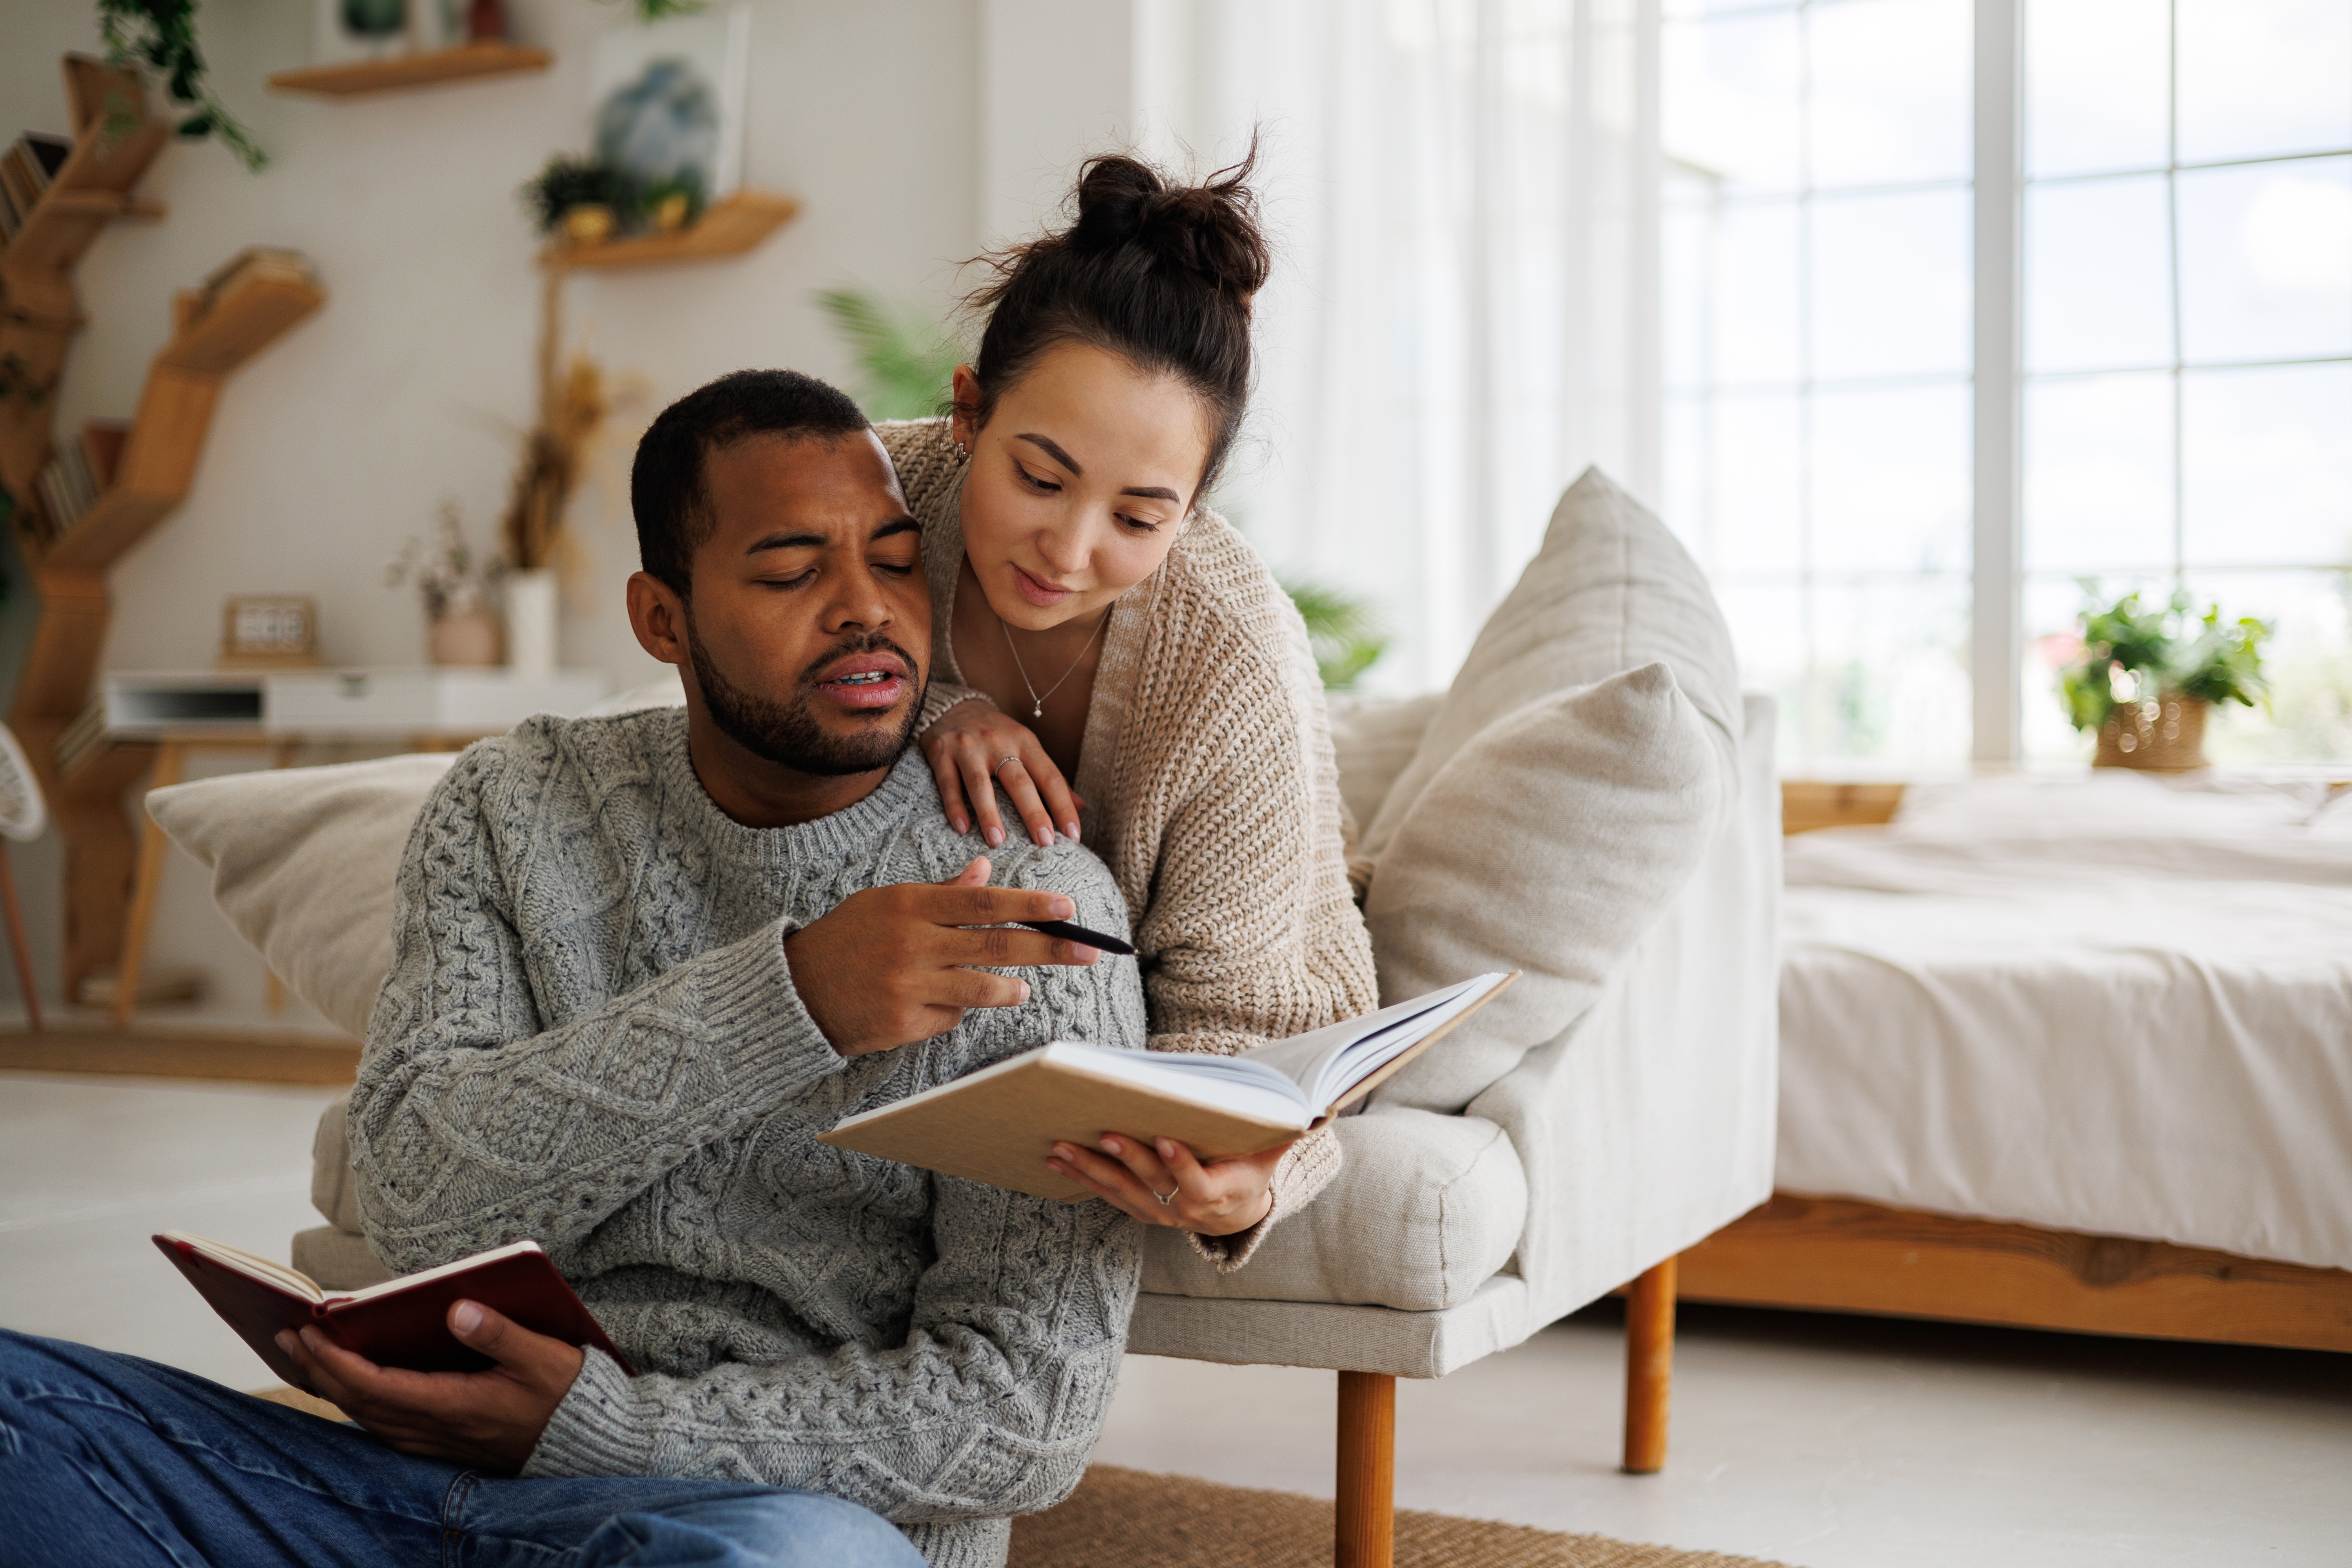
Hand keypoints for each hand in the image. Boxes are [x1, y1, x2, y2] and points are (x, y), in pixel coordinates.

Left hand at [275, 1299, 582, 1473]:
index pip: (376, 1386)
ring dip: (332, 1388)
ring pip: (367, 1419)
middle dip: (319, 1369)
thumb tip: (458, 1308)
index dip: (336, 1360)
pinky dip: (357, 1404)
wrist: (588, 1445)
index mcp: (456, 1405)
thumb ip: (501, 1334)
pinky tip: (349, 1388)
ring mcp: (437, 1442)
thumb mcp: (545, 1356)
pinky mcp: (442, 1445)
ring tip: (307, 1357)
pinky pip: (383, 1427)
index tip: (309, 1330)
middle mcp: (437, 1430)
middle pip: (359, 1404)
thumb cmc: (568, 1395)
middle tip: (287, 1334)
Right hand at [784, 856, 1100, 1056]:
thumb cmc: (850, 939)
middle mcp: (912, 944)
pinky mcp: (905, 1023)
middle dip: (1050, 949)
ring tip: (1023, 989)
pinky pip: (952, 1016)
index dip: (1030, 906)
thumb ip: (941, 890)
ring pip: (983, 989)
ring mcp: (909, 986)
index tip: (1067, 908)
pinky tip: (937, 1002)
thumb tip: (986, 867)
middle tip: (1089, 952)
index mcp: (910, 905)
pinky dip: (956, 1008)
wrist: (797, 992)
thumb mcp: (888, 902)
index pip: (984, 902)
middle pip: (997, 946)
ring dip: (1012, 989)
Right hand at [921, 699, 1083, 847]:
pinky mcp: (942, 753)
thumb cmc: (997, 734)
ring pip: (981, 784)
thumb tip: (1081, 807)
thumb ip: (1050, 777)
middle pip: (1019, 782)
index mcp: (1025, 743)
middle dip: (1034, 813)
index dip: (1063, 806)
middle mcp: (999, 743)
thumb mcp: (1026, 747)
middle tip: (1044, 843)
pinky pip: (948, 783)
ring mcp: (969, 748)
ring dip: (990, 814)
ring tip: (998, 842)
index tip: (1073, 836)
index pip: (1050, 777)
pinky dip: (955, 806)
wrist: (953, 705)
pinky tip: (962, 828)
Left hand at [1047, 1133, 1284, 1236]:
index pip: (1197, 1183)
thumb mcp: (1270, 1155)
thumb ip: (1284, 1133)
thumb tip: (1317, 1110)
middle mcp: (1183, 1210)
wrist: (1234, 1215)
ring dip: (1090, 1170)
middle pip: (1151, 1184)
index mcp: (1217, 1195)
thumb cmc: (1250, 1171)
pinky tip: (1056, 1160)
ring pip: (1120, 1191)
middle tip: (1104, 1134)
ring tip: (1060, 1147)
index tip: (1165, 1140)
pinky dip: (1081, 1178)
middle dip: (1127, 1159)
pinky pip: (1106, 1194)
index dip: (1181, 1164)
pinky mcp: (1139, 1208)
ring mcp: (1157, 1212)